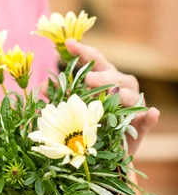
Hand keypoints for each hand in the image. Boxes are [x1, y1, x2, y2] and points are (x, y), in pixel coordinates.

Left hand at [65, 38, 159, 155]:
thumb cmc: (89, 122)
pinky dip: (149, 116)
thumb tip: (43, 86)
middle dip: (102, 76)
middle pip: (113, 75)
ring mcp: (133, 105)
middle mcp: (121, 86)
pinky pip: (147, 120)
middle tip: (88, 79)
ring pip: (131, 96)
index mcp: (104, 77)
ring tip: (116, 96)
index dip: (83, 51)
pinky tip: (151, 113)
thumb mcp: (74, 108)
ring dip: (123, 95)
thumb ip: (61, 95)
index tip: (68, 44)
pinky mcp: (140, 126)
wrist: (106, 150)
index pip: (95, 60)